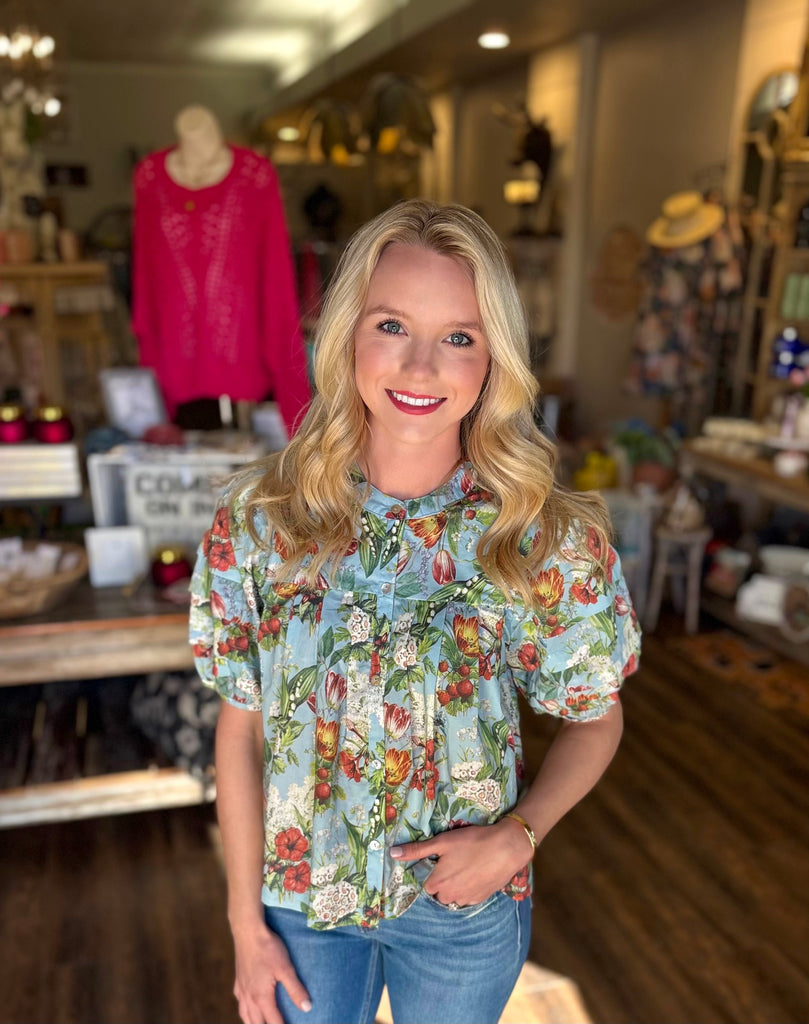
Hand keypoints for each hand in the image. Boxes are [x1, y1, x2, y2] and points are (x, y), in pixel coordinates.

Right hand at [231, 918, 310, 1023]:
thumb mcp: (285, 968)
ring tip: (262, 1023)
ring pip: (244, 1015)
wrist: (248, 931)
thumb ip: (295, 989)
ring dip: (253, 1023)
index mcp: (261, 997)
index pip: (273, 1022)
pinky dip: (245, 1011)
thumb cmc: (268, 948)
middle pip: (256, 1023)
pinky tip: (248, 1006)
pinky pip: (240, 1003)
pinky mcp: (237, 981)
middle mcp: (249, 997)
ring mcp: (241, 990)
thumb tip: (307, 1008)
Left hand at [390, 819, 532, 907]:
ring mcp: (466, 900)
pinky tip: (477, 872)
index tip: (440, 860)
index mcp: (437, 883)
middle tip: (455, 861)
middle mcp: (449, 897)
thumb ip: (416, 850)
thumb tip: (392, 853)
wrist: (506, 848)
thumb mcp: (442, 842)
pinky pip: (469, 896)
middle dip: (443, 879)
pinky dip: (470, 887)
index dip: (432, 871)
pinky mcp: (481, 899)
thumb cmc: (472, 842)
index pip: (426, 883)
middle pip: (439, 891)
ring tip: (467, 865)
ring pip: (454, 895)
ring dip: (456, 885)